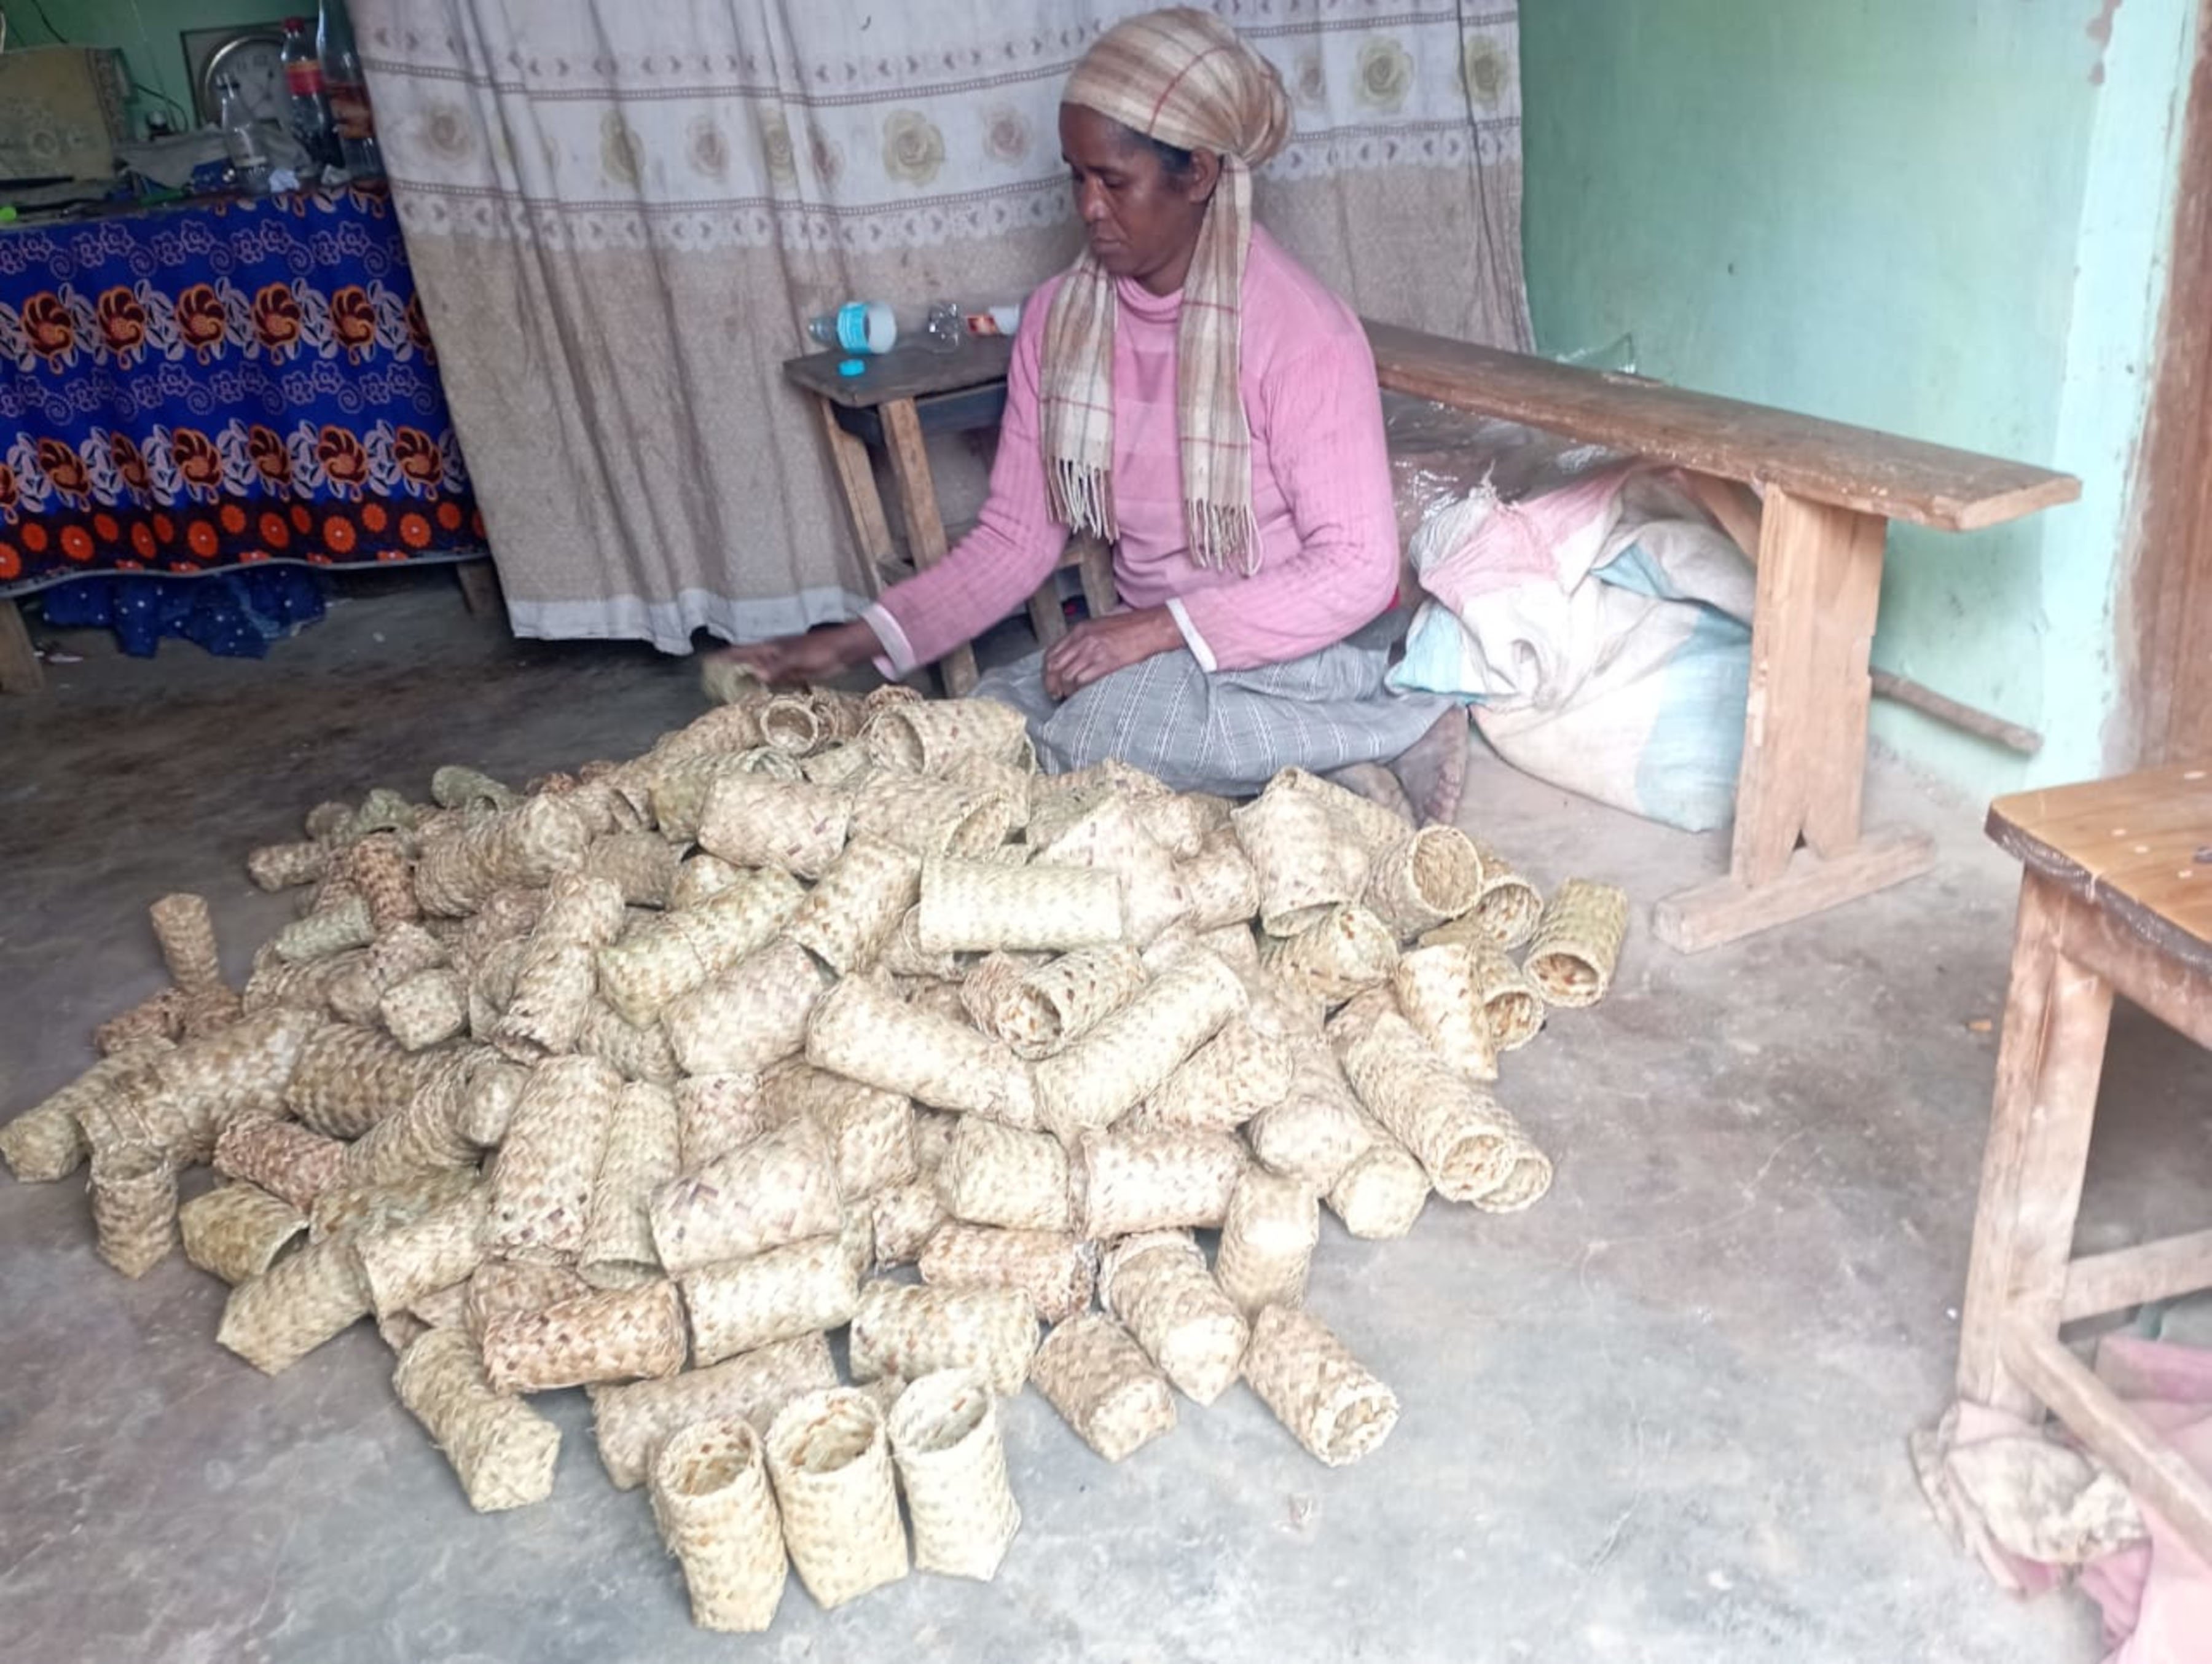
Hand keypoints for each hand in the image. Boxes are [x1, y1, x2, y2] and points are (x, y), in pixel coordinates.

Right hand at [716, 621, 876, 687]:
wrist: (845, 651)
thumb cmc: (822, 650)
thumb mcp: (799, 659)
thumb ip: (778, 666)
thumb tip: (756, 674)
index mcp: (770, 649)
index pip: (740, 652)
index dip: (723, 657)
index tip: (705, 662)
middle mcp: (772, 656)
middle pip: (745, 663)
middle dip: (728, 670)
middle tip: (711, 682)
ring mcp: (782, 664)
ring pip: (757, 672)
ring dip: (745, 680)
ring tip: (728, 691)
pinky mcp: (793, 673)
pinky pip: (773, 680)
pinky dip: (763, 686)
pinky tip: (758, 694)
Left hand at [1042, 607, 1182, 699]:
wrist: (1151, 628)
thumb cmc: (1131, 627)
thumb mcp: (1101, 626)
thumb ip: (1084, 639)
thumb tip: (1073, 656)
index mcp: (1080, 630)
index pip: (1052, 652)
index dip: (1047, 670)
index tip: (1049, 680)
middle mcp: (1082, 640)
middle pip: (1054, 665)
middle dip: (1050, 683)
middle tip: (1054, 694)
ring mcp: (1093, 651)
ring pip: (1065, 675)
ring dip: (1064, 689)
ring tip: (1067, 696)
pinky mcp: (1105, 663)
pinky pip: (1081, 680)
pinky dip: (1077, 690)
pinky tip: (1079, 695)